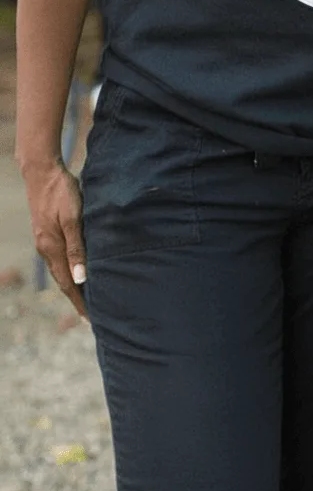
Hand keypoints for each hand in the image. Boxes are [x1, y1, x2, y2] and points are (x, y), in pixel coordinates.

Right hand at [22, 162, 87, 317]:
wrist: (42, 172)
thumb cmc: (61, 192)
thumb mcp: (73, 218)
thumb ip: (77, 247)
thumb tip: (81, 278)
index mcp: (52, 248)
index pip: (67, 284)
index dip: (80, 302)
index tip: (91, 319)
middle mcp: (46, 248)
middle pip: (63, 281)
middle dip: (77, 298)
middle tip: (92, 315)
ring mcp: (45, 241)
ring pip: (61, 270)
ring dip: (74, 285)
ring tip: (88, 297)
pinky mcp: (48, 232)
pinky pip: (60, 258)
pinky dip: (70, 269)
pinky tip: (78, 270)